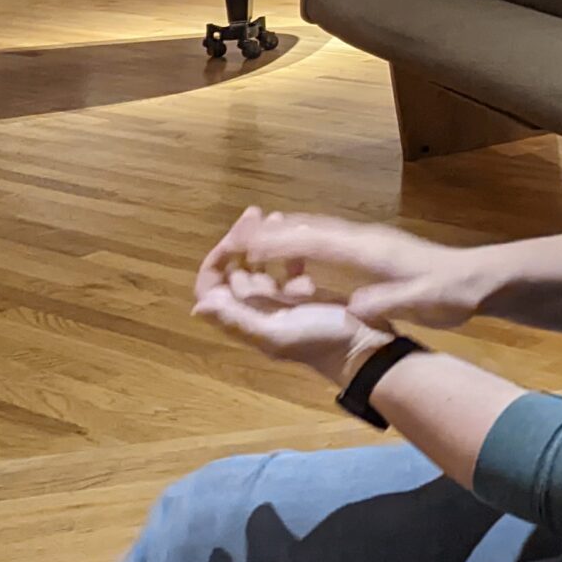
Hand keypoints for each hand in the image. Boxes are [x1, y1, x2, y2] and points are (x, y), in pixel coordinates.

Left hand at [193, 207, 391, 383]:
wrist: (363, 348)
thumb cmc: (319, 341)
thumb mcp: (277, 332)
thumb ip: (238, 321)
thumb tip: (198, 307)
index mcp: (245, 319)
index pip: (213, 289)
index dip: (216, 263)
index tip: (234, 239)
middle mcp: (258, 309)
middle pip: (237, 272)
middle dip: (242, 242)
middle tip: (256, 212)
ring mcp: (281, 301)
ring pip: (263, 267)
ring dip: (265, 242)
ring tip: (278, 216)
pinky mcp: (305, 294)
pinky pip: (289, 269)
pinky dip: (290, 252)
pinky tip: (301, 236)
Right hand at [207, 209, 492, 330]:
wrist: (480, 277)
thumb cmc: (451, 291)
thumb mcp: (421, 302)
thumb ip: (388, 303)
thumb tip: (354, 307)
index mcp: (370, 251)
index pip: (316, 241)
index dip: (279, 242)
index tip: (244, 246)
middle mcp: (365, 239)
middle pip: (310, 228)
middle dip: (271, 232)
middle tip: (232, 238)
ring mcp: (370, 241)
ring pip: (318, 229)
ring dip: (285, 233)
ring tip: (251, 239)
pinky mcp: (375, 249)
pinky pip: (330, 239)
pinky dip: (305, 241)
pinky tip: (293, 252)